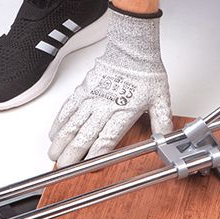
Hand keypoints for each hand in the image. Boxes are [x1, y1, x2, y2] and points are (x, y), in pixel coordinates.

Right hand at [48, 7, 172, 167]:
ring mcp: (91, 98)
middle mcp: (105, 107)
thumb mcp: (161, 101)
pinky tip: (54, 133)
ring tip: (53, 155)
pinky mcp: (83, 90)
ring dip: (61, 141)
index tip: (90, 166)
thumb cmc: (146, 74)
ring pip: (72, 123)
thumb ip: (162, 122)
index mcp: (124, 112)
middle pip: (84, 135)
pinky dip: (59, 122)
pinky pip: (67, 108)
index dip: (96, 155)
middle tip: (63, 167)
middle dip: (72, 154)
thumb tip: (166, 139)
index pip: (107, 139)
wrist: (132, 51)